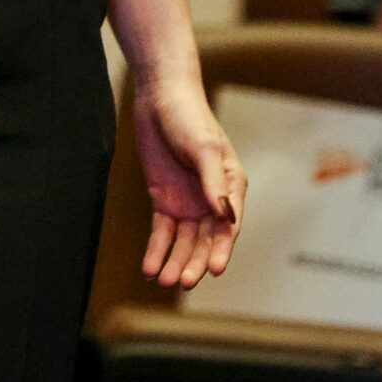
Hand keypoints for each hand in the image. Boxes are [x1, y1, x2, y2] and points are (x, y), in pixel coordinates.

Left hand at [132, 76, 245, 289]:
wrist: (159, 100)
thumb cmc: (189, 118)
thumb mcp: (203, 148)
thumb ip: (213, 181)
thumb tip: (224, 215)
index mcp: (231, 187)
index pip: (228, 226)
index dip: (221, 250)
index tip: (214, 270)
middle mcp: (212, 200)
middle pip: (206, 240)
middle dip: (196, 263)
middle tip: (183, 282)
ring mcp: (188, 203)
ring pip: (184, 242)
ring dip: (175, 262)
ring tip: (163, 280)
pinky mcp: (165, 202)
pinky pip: (162, 233)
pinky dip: (157, 251)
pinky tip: (149, 268)